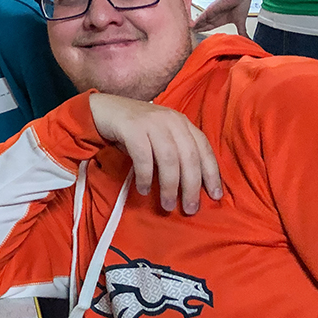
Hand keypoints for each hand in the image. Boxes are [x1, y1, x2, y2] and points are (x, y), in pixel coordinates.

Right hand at [88, 93, 222, 213]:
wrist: (102, 109)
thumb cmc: (133, 129)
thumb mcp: (159, 136)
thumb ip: (175, 151)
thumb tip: (192, 184)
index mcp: (182, 122)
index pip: (204, 148)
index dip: (211, 173)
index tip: (215, 196)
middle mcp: (171, 120)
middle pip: (188, 156)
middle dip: (191, 186)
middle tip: (189, 208)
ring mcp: (151, 122)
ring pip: (169, 158)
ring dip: (169, 186)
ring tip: (166, 205)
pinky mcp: (132, 127)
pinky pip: (143, 156)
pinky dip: (145, 176)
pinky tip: (143, 189)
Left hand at [192, 0, 250, 36]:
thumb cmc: (241, 5)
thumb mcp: (240, 22)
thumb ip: (241, 32)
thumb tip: (247, 39)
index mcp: (221, 20)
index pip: (209, 27)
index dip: (204, 31)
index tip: (198, 36)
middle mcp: (214, 16)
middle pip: (202, 25)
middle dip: (196, 30)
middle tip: (188, 36)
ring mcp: (210, 14)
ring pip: (199, 22)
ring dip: (194, 27)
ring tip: (186, 32)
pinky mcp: (209, 11)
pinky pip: (199, 18)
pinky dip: (194, 23)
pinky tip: (189, 27)